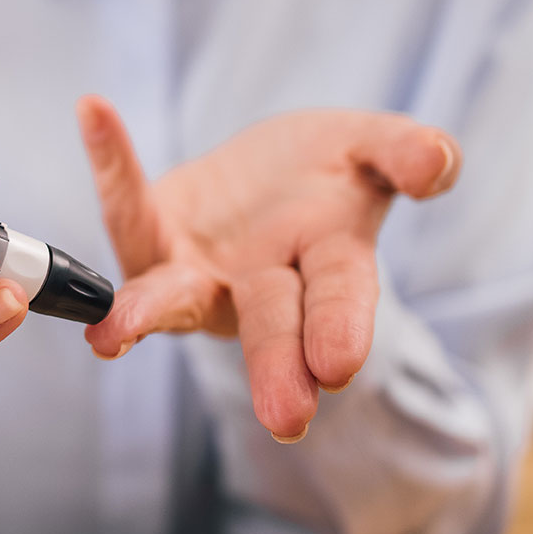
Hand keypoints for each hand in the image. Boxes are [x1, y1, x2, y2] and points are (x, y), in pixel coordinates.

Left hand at [76, 97, 460, 442]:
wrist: (267, 168)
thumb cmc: (329, 171)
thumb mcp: (372, 148)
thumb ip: (402, 153)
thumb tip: (438, 162)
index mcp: (327, 264)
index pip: (338, 301)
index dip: (340, 330)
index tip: (339, 368)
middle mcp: (258, 284)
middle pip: (267, 325)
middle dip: (274, 367)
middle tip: (285, 419)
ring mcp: (196, 269)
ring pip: (172, 298)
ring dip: (145, 316)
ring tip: (112, 337)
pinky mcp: (147, 235)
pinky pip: (126, 200)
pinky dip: (113, 160)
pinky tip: (94, 114)